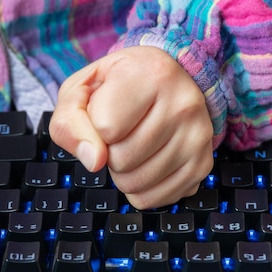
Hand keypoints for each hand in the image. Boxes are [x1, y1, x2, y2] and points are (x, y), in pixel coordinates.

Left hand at [49, 46, 212, 208]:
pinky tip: (144, 161)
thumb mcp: (79, 91)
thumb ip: (69, 122)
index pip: (104, 128)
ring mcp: (198, 136)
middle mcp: (184, 103)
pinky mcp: (202, 164)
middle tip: (119, 130)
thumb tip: (93, 161)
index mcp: (151, 73)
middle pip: (120, 160)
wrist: (162, 82)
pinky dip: (138, 188)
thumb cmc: (115, 86)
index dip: (92, 127)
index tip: (104, 110)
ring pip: (135, 183)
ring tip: (131, 143)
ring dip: (121, 172)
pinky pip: (153, 198)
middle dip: (107, 152)